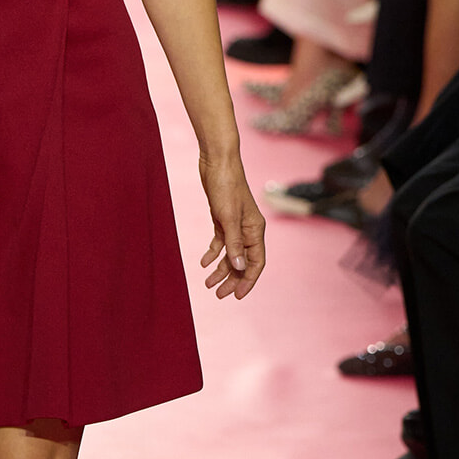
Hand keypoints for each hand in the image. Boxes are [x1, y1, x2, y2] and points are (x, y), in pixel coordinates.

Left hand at [198, 152, 265, 299]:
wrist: (217, 161)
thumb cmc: (226, 186)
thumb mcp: (227, 217)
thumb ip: (233, 243)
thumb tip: (239, 267)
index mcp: (255, 230)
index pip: (255, 263)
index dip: (248, 281)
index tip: (236, 296)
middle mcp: (248, 229)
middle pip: (242, 261)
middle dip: (232, 279)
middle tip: (219, 295)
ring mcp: (235, 224)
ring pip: (231, 254)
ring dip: (221, 269)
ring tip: (208, 284)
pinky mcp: (222, 218)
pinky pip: (220, 241)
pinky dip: (213, 253)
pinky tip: (204, 263)